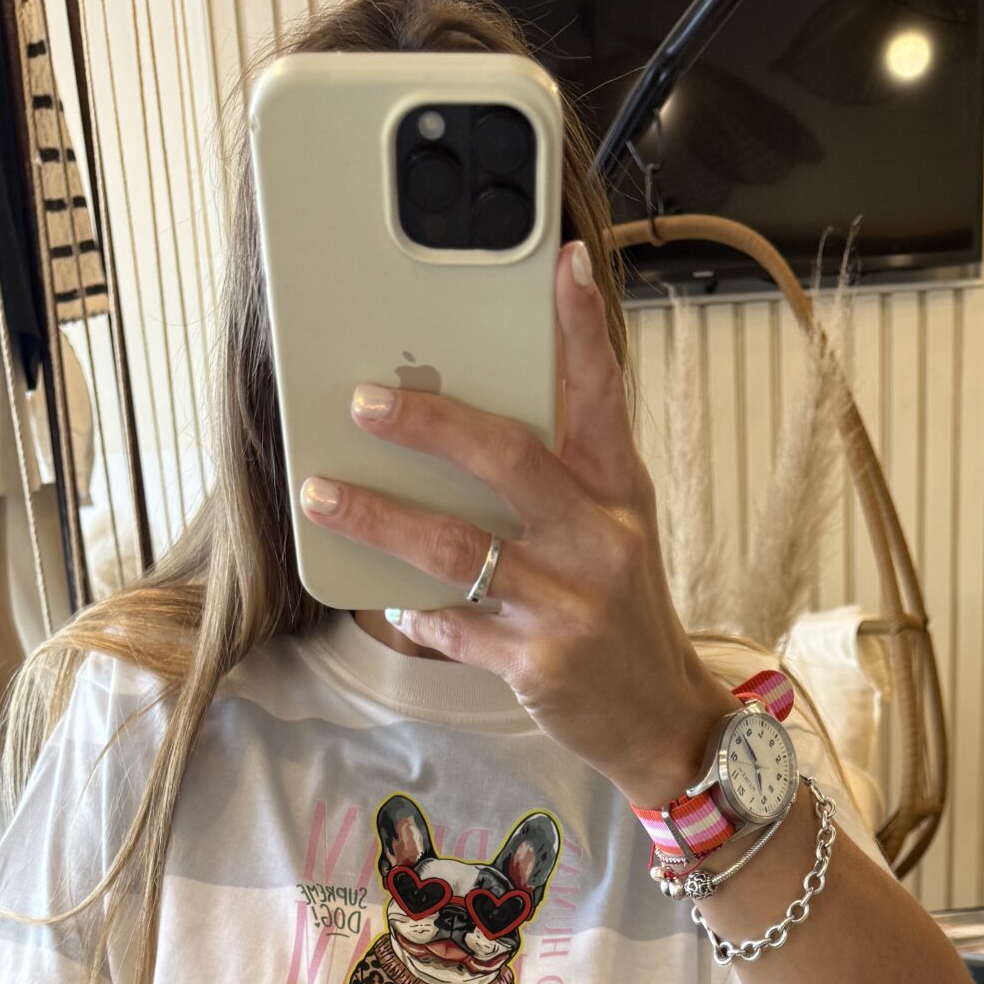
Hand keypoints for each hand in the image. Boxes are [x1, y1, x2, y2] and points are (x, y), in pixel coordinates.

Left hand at [296, 241, 734, 809]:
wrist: (660, 718)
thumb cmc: (625, 617)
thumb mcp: (619, 534)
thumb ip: (566, 478)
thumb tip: (477, 429)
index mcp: (620, 494)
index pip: (602, 397)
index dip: (582, 329)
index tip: (561, 264)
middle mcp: (600, 539)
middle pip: (507, 458)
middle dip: (427, 424)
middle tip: (365, 402)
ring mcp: (569, 603)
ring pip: (456, 545)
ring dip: (379, 517)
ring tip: (323, 494)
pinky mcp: (538, 662)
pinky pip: (453, 624)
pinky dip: (413, 609)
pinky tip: (387, 596)